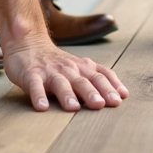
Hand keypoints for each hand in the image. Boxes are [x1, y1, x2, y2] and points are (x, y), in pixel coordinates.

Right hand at [2, 35, 128, 112]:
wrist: (29, 45)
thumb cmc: (59, 63)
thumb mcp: (81, 68)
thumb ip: (98, 80)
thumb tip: (122, 96)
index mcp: (84, 67)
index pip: (101, 76)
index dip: (111, 86)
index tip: (119, 99)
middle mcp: (69, 69)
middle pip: (83, 81)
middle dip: (92, 93)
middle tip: (100, 105)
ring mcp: (50, 72)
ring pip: (61, 84)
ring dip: (68, 95)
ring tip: (73, 107)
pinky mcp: (32, 76)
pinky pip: (35, 86)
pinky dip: (38, 96)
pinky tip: (42, 107)